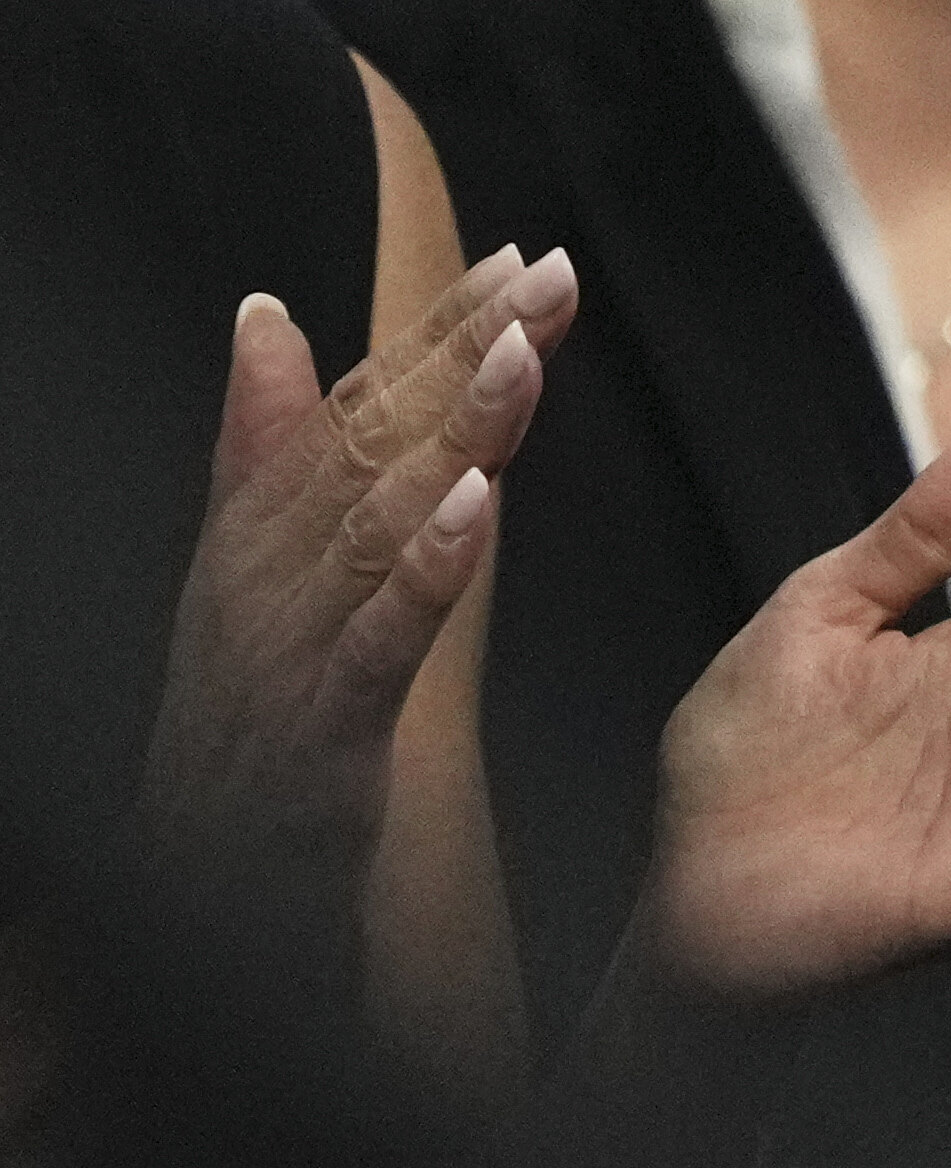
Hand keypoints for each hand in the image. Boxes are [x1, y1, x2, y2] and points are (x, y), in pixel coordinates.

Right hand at [142, 247, 571, 886]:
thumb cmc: (241, 737)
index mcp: (258, 542)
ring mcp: (282, 659)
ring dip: (450, 435)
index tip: (525, 260)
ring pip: (371, 525)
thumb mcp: (253, 588)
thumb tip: (265, 318)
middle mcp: (259, 583)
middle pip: (366, 448)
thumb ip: (263, 452)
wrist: (189, 907)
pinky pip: (373, 644)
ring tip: (520, 355)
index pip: (357, 412)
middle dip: (458, 353)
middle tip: (543, 274)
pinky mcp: (312, 740)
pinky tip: (477, 508)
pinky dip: (423, 570)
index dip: (437, 331)